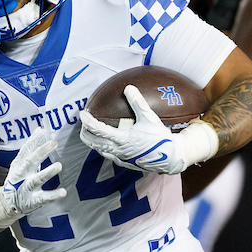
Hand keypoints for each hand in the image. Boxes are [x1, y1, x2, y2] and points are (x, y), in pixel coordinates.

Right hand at [0, 129, 66, 230]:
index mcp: (18, 165)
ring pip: (36, 179)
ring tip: (59, 165)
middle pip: (30, 162)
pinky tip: (63, 192)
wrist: (6, 204)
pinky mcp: (32, 201)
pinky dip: (53, 195)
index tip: (42, 131)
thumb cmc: (18, 179)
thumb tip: (40, 129)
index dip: (33, 140)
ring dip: (47, 172)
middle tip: (54, 142)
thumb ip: (31, 148)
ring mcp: (26, 188)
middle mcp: (21, 176)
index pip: (26, 150)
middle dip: (41, 152)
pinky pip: (43, 198)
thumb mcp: (21, 163)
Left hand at [80, 85, 217, 174]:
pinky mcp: (126, 163)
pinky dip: (104, 149)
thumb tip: (128, 88)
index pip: (99, 130)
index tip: (82, 114)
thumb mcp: (149, 118)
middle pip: (94, 143)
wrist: (169, 157)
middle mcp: (118, 150)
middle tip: (83, 125)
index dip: (88, 121)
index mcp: (122, 139)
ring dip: (93, 142)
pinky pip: (110, 156)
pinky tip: (106, 145)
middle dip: (85, 134)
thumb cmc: (160, 137)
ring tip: (90, 135)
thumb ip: (138, 102)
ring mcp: (121, 158)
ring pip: (101, 151)